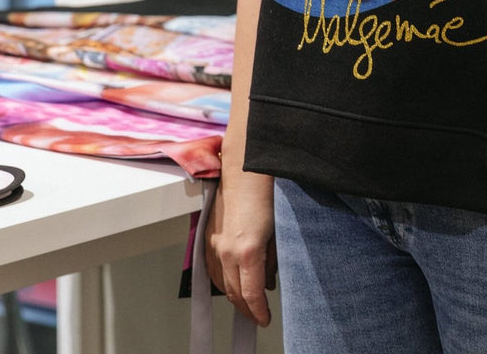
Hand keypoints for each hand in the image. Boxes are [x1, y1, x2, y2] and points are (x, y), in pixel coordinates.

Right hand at [205, 165, 276, 326]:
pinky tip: (229, 283)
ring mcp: (215, 243)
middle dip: (246, 308)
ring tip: (246, 303)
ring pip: (220, 282)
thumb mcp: (278, 231)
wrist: (246, 167)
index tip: (265, 319)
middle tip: (257, 315)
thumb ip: (273, 259)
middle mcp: (227, 251)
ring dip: (233, 296)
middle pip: (234, 292)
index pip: (251, 294)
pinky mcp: (209, 236)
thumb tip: (268, 280)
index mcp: (248, 251)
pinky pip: (211, 268)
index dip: (259, 311)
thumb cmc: (266, 192)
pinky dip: (220, 281)